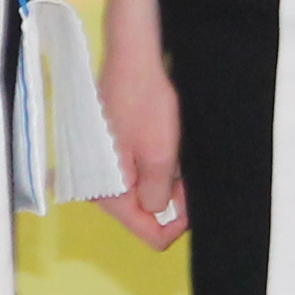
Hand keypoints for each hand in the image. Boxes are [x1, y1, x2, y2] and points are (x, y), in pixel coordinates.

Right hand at [94, 3, 187, 252]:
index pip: (150, 234)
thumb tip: (159, 210)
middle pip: (146, 215)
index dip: (177, 225)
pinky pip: (139, 175)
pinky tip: (165, 145)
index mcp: (109, 194)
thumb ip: (160, 195)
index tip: (192, 201)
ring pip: (146, 194)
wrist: (132, 61)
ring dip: (166, 180)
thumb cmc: (145, 104)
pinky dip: (157, 167)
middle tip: (185, 174)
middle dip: (172, 199)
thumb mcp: (160, 155)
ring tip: (175, 152)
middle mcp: (102, 189)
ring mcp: (107, 172)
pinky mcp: (113, 155)